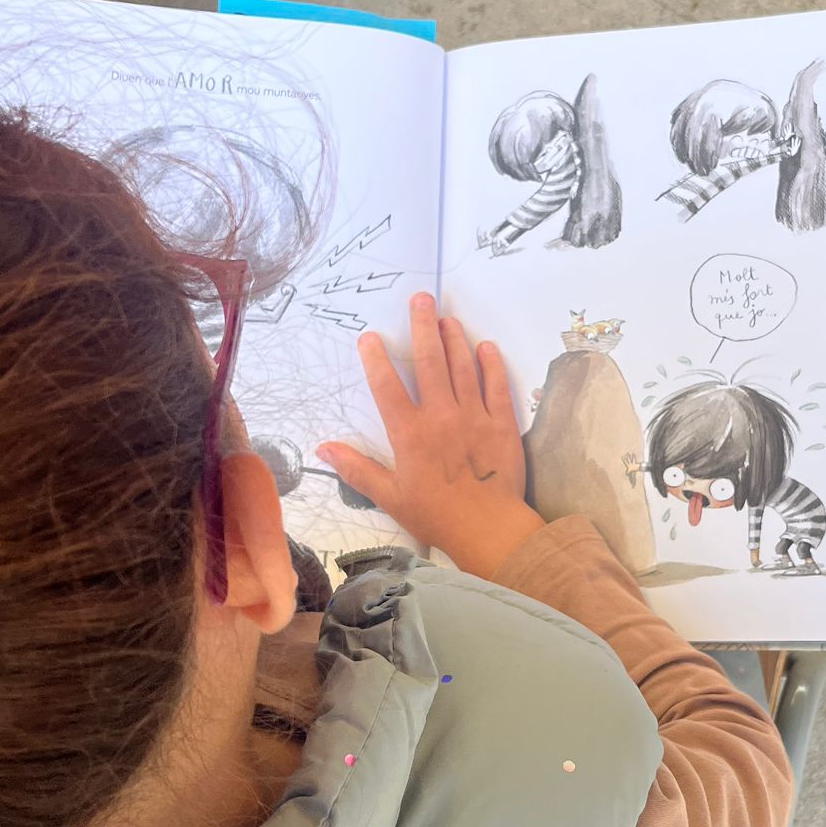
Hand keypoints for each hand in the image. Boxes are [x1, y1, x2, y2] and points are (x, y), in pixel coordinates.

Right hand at [317, 292, 542, 579]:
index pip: (387, 387)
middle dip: (422, 326)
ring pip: (463, 366)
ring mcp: (475, 415)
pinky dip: (491, 363)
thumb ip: (357, 469)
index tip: (370, 337)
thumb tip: (323, 449)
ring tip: (447, 317)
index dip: (376, 359)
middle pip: (429, 362)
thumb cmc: (435, 515)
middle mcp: (441, 415)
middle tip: (420, 298)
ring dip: (454, 338)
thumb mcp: (389, 496)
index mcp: (410, 433)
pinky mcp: (502, 423)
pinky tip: (485, 346)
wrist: (488, 528)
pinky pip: (497, 385)